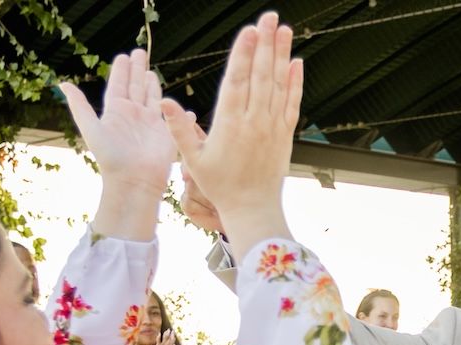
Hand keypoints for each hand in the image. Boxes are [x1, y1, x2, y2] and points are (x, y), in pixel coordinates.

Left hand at [62, 49, 175, 199]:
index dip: (121, 70)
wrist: (134, 181)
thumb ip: (80, 106)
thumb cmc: (111, 158)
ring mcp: (151, 124)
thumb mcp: (91, 129)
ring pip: (153, 98)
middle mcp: (134, 115)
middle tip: (139, 52)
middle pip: (136, 86)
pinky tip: (186, 108)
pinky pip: (175, 118)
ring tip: (151, 72)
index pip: (119, 84)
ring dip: (153, 85)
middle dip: (138, 69)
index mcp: (116, 112)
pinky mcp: (167, 134)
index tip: (123, 56)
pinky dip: (181, 112)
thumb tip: (63, 84)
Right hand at [161, 13, 303, 251]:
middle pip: (261, 76)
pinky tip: (297, 62)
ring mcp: (272, 127)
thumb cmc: (220, 186)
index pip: (238, 82)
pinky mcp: (285, 135)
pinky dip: (295, 83)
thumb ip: (179, 130)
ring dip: (281, 55)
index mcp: (230, 124)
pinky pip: (292, 104)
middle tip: (270, 16)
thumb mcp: (193, 160)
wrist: (253, 209)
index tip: (249, 31)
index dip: (244, 54)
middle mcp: (255, 122)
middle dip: (265, 43)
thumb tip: (163, 103)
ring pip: (278, 85)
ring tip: (285, 29)